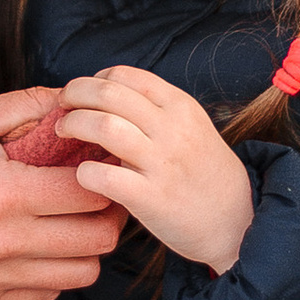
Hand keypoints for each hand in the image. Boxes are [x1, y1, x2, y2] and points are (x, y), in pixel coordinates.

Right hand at [0, 88, 123, 299]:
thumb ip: (23, 106)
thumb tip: (70, 100)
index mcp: (3, 194)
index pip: (91, 193)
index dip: (107, 171)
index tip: (104, 158)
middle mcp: (3, 244)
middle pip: (97, 242)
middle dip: (107, 211)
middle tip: (98, 188)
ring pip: (78, 277)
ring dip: (85, 247)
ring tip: (69, 218)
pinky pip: (41, 295)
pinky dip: (52, 272)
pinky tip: (35, 242)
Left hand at [54, 67, 255, 273]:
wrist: (238, 224)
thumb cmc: (205, 175)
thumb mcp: (192, 128)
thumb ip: (157, 111)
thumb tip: (107, 95)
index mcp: (180, 107)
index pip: (126, 75)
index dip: (94, 79)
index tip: (82, 93)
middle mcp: (172, 129)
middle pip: (109, 92)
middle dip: (75, 93)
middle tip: (61, 106)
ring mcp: (162, 163)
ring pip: (103, 126)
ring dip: (73, 124)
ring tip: (63, 132)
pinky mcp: (152, 199)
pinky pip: (104, 176)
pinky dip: (83, 172)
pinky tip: (82, 176)